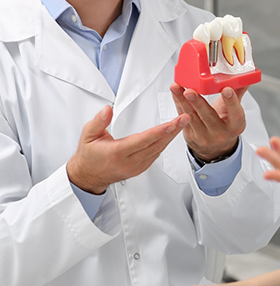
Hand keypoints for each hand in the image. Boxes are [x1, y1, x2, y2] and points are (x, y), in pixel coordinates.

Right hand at [67, 105, 189, 194]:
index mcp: (117, 153)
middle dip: (172, 130)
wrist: (87, 176)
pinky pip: (156, 155)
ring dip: (171, 136)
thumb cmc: (88, 155)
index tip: (172, 123)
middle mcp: (129, 162)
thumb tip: (108, 109)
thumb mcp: (87, 135)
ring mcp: (136, 167)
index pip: (143, 140)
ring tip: (182, 123)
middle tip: (185, 118)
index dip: (159, 131)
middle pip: (155, 145)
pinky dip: (165, 143)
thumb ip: (99, 121)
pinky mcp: (140, 169)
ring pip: (158, 150)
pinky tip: (172, 134)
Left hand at [170, 84, 247, 161]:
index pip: (235, 114)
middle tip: (191, 91)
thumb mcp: (235, 112)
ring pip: (192, 117)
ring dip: (183, 101)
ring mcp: (204, 136)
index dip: (231, 102)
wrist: (215, 147)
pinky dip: (178, 103)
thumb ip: (238, 94)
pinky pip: (182, 118)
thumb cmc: (226, 124)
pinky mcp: (190, 135)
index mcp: (235, 126)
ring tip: (177, 88)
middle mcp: (220, 133)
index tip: (227, 89)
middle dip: (198, 103)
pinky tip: (175, 93)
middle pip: (208, 116)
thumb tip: (245, 78)